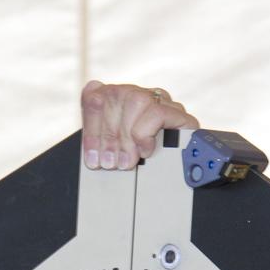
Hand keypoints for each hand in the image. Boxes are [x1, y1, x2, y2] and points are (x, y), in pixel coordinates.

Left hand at [81, 80, 197, 169]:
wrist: (172, 176)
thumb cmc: (136, 162)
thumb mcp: (110, 154)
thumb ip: (97, 143)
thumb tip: (92, 154)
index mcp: (114, 97)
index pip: (94, 97)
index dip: (91, 129)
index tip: (92, 158)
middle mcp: (137, 94)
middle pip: (114, 97)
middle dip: (108, 137)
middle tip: (110, 163)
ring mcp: (159, 100)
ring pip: (136, 100)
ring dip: (127, 136)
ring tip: (127, 160)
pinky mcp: (179, 113)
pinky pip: (157, 113)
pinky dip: (146, 134)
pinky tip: (145, 150)